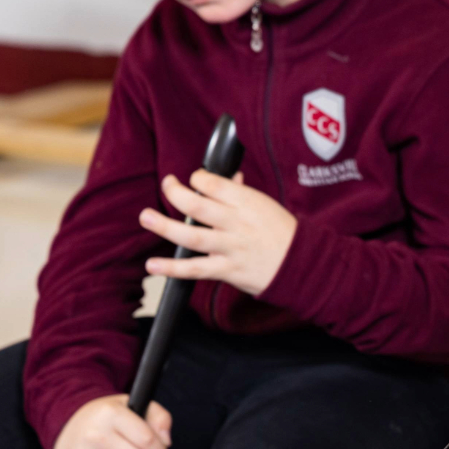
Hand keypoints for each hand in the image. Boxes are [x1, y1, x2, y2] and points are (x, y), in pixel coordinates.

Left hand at [140, 170, 297, 295]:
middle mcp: (237, 224)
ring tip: (146, 217)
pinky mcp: (227, 270)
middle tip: (166, 186)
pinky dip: (172, 268)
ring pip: (192, 236)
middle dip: (175, 193)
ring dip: (164, 226)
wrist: (302, 265)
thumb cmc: (283, 232)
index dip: (197, 178)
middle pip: (198, 205)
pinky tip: (153, 265)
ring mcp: (231, 248)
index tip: (192, 180)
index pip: (214, 184)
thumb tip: (227, 178)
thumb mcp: (265, 205)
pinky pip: (196, 269)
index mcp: (247, 203)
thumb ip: (241, 193)